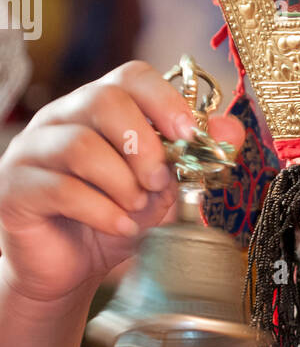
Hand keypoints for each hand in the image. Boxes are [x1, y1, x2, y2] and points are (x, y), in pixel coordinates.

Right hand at [0, 60, 244, 306]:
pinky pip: (60, 188)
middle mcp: (60, 118)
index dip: (165, 100)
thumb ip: (195, 157)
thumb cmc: (115, 219)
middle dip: (144, 145)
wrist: (71, 270)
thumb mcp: (165, 188)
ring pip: (80, 145)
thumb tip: (231, 129)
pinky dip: (100, 211)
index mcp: (98, 107)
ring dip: (122, 182)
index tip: (189, 135)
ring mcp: (31, 150)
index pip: (130, 76)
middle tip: (159, 182)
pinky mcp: (14, 188)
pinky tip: (118, 227)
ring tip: (135, 208)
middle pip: (103, 100)